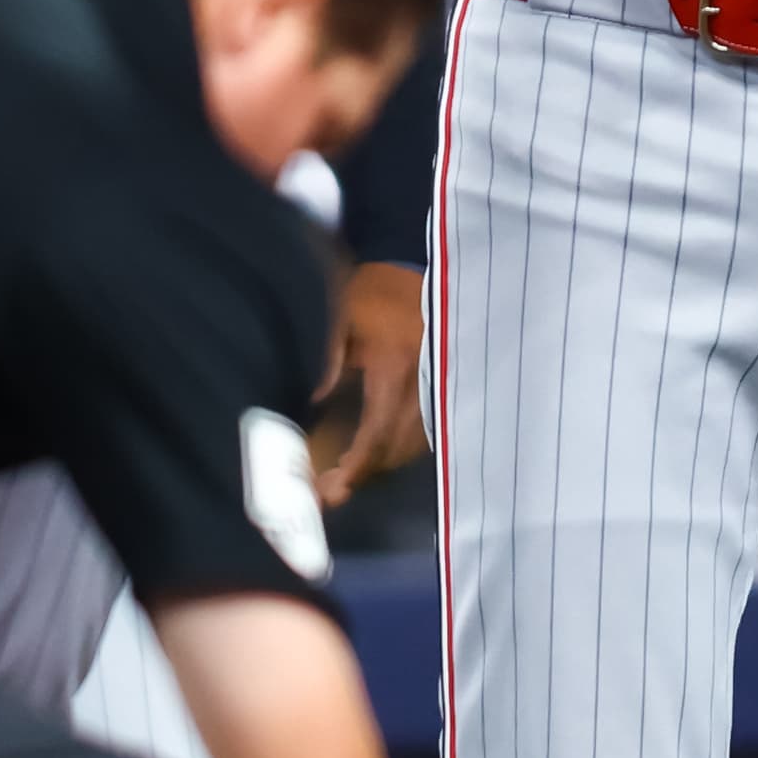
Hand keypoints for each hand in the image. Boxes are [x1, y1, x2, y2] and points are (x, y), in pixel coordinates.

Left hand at [312, 260, 427, 504]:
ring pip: (413, 446)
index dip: (356, 466)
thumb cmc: (373, 292)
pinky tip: (376, 452)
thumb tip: (315, 404)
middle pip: (397, 449)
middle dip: (364, 475)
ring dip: (381, 465)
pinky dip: (399, 449)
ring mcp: (436, 386)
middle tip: (329, 490)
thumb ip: (329, 364)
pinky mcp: (441, 385)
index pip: (378, 432)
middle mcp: (422, 385)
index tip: (332, 488)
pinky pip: (424, 432)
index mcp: (395, 369)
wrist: (413, 266)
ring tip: (346, 475)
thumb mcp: (343, 322)